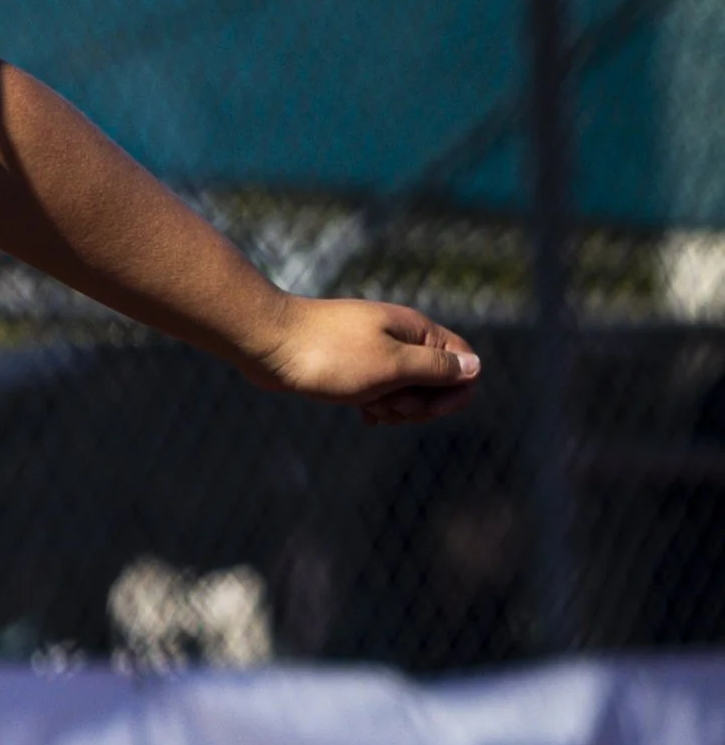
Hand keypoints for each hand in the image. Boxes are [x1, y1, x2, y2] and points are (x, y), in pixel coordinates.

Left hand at [253, 295, 481, 424]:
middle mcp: (402, 338)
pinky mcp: (354, 366)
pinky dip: (378, 406)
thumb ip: (435, 367)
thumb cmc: (329, 354)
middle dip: (421, 405)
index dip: (455, 393)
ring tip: (368, 407)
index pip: (464, 363)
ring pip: (408, 390)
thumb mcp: (390, 365)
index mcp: (417, 331)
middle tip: (387, 404)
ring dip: (397, 407)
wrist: (268, 342)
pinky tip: (362, 413)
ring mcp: (377, 351)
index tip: (425, 409)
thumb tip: (475, 367)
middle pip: (438, 381)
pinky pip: (382, 392)